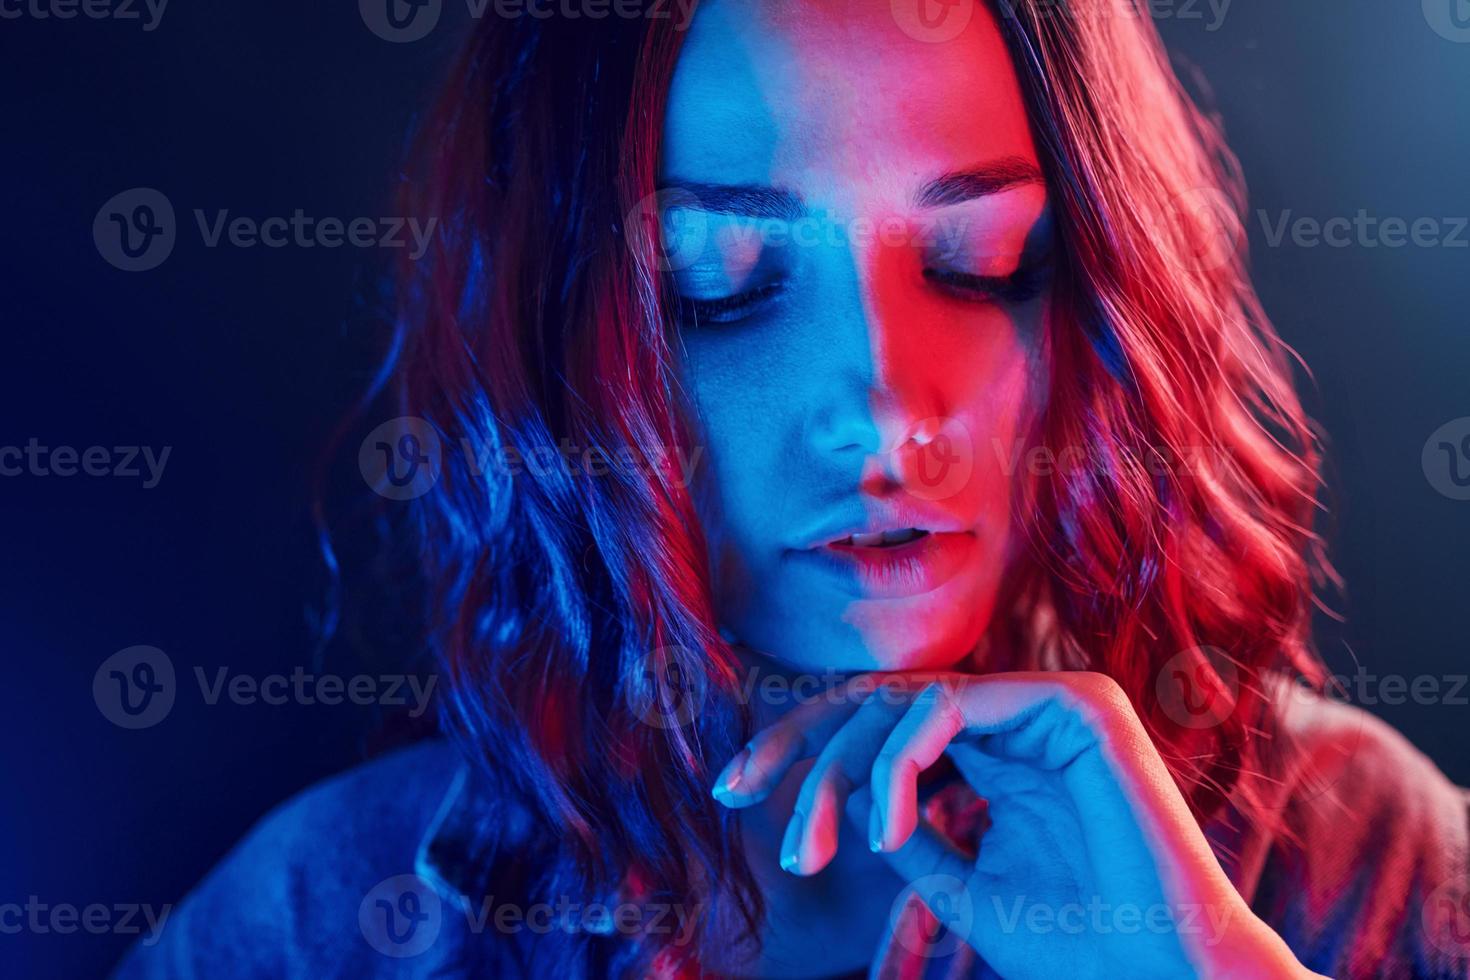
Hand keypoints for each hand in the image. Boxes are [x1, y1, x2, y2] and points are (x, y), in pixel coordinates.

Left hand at [711, 670, 1322, 978]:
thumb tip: (847, 800)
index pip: (881, 720)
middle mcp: (1019, 716)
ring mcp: (1047, 703)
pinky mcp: (1075, 704)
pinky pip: (947, 706)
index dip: (801, 747)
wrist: (1162, 979)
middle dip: (798, 747)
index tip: (733, 792)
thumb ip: (909, 831)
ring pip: (902, 698)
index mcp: (997, 750)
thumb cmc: (1078, 943)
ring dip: (839, 769)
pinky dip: (897, 763)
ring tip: (816, 848)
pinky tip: (885, 827)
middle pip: (877, 697)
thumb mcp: (959, 883)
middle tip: (740, 797)